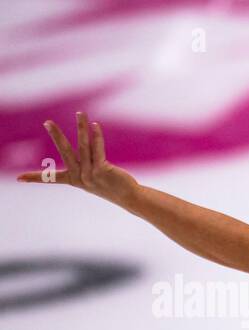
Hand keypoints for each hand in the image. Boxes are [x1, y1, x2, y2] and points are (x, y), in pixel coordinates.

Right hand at [17, 112, 138, 206]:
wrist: (129, 197)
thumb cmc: (110, 185)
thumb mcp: (92, 176)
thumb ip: (84, 163)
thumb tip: (83, 145)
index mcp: (73, 180)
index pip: (50, 178)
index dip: (35, 177)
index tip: (18, 179)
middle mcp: (80, 177)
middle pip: (64, 152)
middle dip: (56, 136)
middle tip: (47, 122)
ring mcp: (90, 174)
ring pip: (83, 146)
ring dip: (81, 128)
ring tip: (80, 113)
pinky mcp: (102, 170)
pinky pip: (97, 149)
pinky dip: (96, 136)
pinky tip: (95, 125)